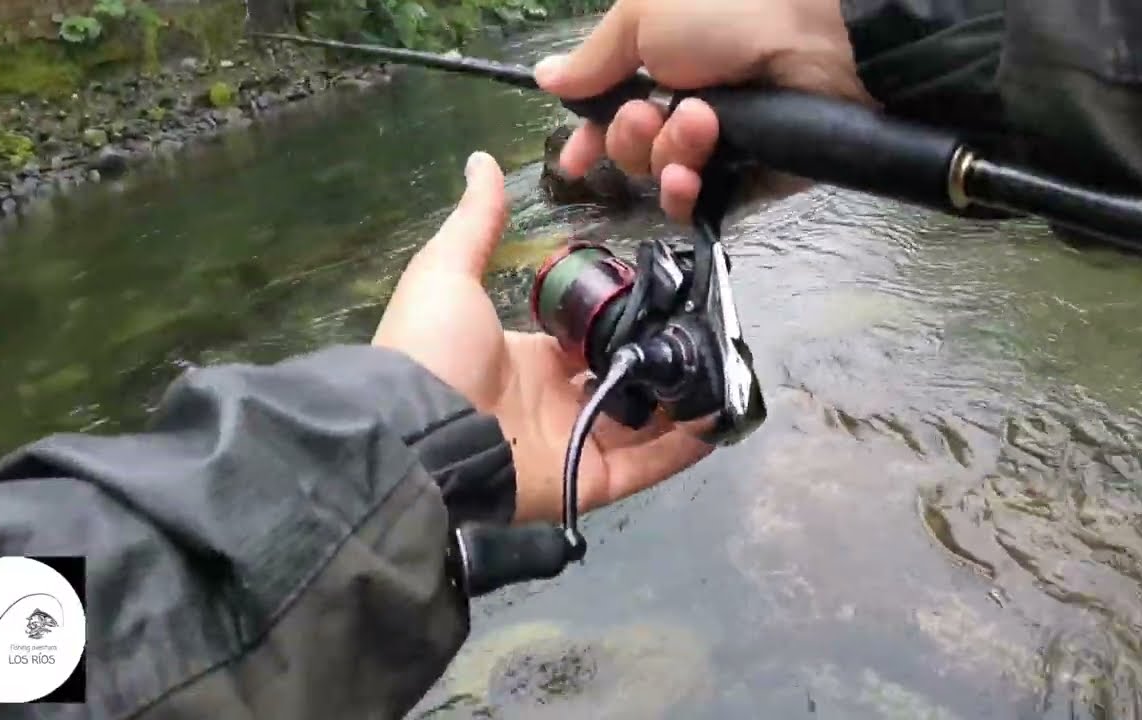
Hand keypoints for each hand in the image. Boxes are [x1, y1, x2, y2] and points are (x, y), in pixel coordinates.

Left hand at [373, 152, 710, 523]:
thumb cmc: (432, 349)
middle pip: (621, 384)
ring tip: (727, 373)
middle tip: (710, 333)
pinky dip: (684, 448)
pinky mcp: (586, 481)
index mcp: (526, 359)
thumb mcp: (448, 271)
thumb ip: (476, 222)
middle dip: (663, 362)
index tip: (668, 294)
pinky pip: (646, 467)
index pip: (586, 342)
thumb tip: (482, 159)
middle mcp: (554, 403)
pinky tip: (719, 419)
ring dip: (684, 403)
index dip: (623, 321)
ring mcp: (572, 446)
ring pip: (644, 427)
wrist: (413, 430)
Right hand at [533, 0, 872, 222]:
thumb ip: (594, 57)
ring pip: (659, 176)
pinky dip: (686, 192)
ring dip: (666, 153)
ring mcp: (719, 146)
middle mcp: (687, 105)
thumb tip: (546, 76)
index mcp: (661, 62)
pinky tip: (695, 172)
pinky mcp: (749, 179)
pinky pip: (696, 204)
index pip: (611, 110)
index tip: (572, 158)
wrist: (818, 38)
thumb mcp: (643, 14)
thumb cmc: (729, 8)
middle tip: (652, 112)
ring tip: (700, 125)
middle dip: (630, 136)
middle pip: (629, 149)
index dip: (588, 137)